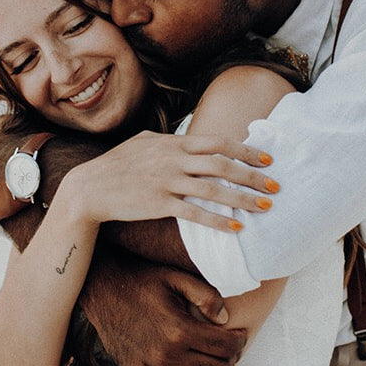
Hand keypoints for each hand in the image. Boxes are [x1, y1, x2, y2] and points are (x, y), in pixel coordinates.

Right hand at [58, 131, 276, 232]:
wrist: (89, 188)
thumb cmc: (118, 165)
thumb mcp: (144, 142)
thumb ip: (169, 140)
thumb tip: (189, 137)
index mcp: (173, 143)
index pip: (218, 143)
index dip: (246, 151)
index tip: (267, 159)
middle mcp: (173, 159)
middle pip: (222, 165)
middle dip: (252, 175)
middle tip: (276, 185)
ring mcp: (166, 181)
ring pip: (213, 189)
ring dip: (242, 199)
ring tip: (265, 207)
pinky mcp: (159, 204)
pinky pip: (195, 213)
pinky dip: (218, 221)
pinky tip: (236, 228)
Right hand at [81, 255, 247, 365]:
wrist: (103, 289)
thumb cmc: (143, 281)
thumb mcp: (177, 277)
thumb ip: (206, 295)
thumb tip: (226, 319)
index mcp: (179, 330)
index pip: (225, 347)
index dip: (239, 341)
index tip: (240, 335)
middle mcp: (164, 356)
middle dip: (231, 361)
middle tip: (232, 352)